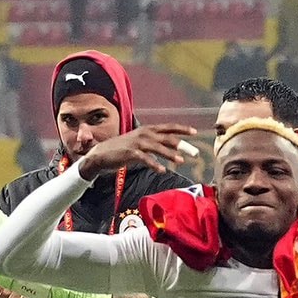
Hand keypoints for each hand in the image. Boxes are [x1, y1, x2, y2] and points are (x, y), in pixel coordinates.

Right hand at [75, 124, 197, 180]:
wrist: (102, 154)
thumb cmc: (122, 149)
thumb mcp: (139, 142)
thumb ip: (153, 143)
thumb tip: (169, 146)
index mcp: (147, 129)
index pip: (168, 127)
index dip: (182, 129)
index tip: (195, 132)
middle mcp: (144, 134)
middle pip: (167, 138)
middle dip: (182, 145)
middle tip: (195, 153)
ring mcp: (137, 143)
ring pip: (158, 148)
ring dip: (170, 154)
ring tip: (181, 161)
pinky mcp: (131, 153)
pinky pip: (146, 159)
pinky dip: (154, 164)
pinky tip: (162, 170)